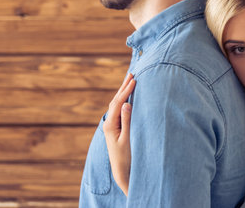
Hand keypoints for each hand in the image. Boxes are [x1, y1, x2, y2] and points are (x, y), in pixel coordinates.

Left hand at [103, 73, 134, 195]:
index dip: (126, 90)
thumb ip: (127, 121)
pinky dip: (124, 100)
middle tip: (131, 74)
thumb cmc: (126, 156)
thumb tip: (127, 104)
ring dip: (123, 92)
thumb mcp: (128, 139)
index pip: (118, 103)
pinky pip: (120, 109)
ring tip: (130, 80)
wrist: (121, 171)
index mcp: (111, 125)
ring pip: (117, 104)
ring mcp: (112, 125)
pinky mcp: (117, 128)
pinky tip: (128, 96)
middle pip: (116, 100)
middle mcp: (109, 123)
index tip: (134, 80)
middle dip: (124, 87)